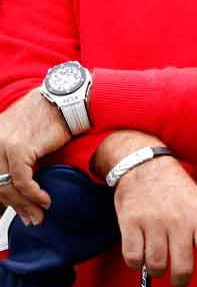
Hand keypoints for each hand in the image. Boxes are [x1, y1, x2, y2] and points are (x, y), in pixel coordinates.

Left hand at [0, 88, 72, 224]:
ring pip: (7, 186)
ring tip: (38, 217)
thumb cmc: (52, 116)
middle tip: (31, 220)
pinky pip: (22, 181)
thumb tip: (21, 186)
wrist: (67, 99)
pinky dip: (34, 195)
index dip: (5, 199)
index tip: (19, 211)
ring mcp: (2, 145)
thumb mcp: (27, 137)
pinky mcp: (18, 148)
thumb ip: (19, 158)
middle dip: (15, 206)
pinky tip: (45, 201)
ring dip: (25, 206)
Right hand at [97, 132, 196, 286]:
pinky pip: (133, 258)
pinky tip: (142, 254)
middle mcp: (179, 220)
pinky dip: (137, 263)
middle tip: (178, 278)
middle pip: (182, 268)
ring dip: (157, 272)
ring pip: (156, 266)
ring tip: (159, 262)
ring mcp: (154, 221)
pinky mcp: (130, 222)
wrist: (146, 166)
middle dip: (180, 281)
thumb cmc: (178, 192)